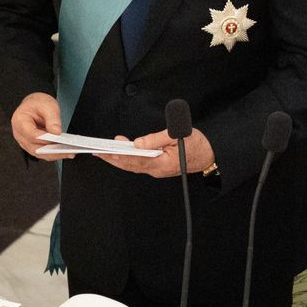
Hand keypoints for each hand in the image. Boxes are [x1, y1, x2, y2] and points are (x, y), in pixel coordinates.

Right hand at [10, 92, 65, 155]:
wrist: (34, 105)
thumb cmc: (38, 104)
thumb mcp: (47, 105)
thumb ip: (52, 119)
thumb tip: (56, 133)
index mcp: (20, 121)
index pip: (32, 135)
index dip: (46, 139)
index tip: (59, 140)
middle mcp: (20, 134)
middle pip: (35, 148)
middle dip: (52, 151)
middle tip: (68, 151)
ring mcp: (25, 142)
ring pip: (39, 153)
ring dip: (54, 154)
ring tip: (70, 152)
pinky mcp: (32, 146)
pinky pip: (42, 152)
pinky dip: (54, 153)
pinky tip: (66, 151)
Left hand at [96, 128, 215, 178]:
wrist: (209, 154)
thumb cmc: (195, 144)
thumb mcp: (177, 135)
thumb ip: (156, 139)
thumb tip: (137, 143)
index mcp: (161, 164)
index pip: (134, 160)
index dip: (118, 155)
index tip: (106, 150)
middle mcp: (157, 170)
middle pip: (130, 165)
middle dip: (112, 159)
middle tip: (97, 151)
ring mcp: (157, 171)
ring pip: (133, 166)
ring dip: (118, 159)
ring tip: (104, 151)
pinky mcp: (158, 168)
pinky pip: (139, 165)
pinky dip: (127, 159)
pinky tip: (120, 153)